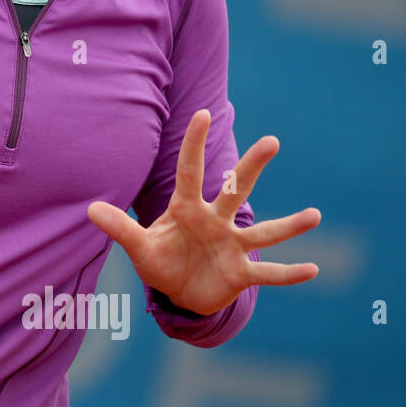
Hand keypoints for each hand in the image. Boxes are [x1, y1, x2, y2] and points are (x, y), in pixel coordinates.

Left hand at [86, 108, 320, 316]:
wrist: (181, 293)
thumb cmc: (161, 261)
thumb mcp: (138, 247)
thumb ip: (120, 228)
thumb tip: (90, 209)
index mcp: (187, 210)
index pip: (189, 172)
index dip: (193, 144)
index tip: (201, 113)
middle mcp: (215, 221)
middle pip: (235, 190)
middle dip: (251, 167)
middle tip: (272, 141)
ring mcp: (232, 246)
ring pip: (264, 232)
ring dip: (289, 226)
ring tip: (315, 215)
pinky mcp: (241, 273)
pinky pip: (268, 273)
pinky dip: (289, 273)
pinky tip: (314, 270)